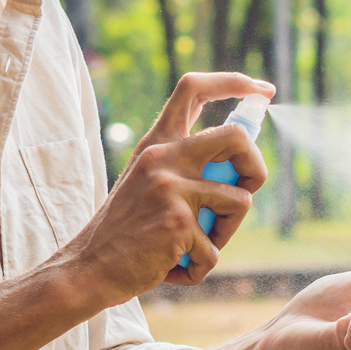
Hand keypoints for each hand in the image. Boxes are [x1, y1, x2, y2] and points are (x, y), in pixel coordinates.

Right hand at [59, 73, 271, 299]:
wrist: (88, 267)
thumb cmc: (125, 231)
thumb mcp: (147, 182)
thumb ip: (184, 165)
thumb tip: (240, 154)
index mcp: (156, 143)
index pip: (193, 88)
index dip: (234, 82)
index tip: (262, 91)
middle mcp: (163, 156)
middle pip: (237, 137)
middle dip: (256, 167)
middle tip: (245, 191)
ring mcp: (171, 187)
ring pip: (241, 201)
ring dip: (226, 232)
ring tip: (194, 246)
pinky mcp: (178, 222)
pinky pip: (215, 249)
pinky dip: (199, 266)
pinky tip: (172, 267)